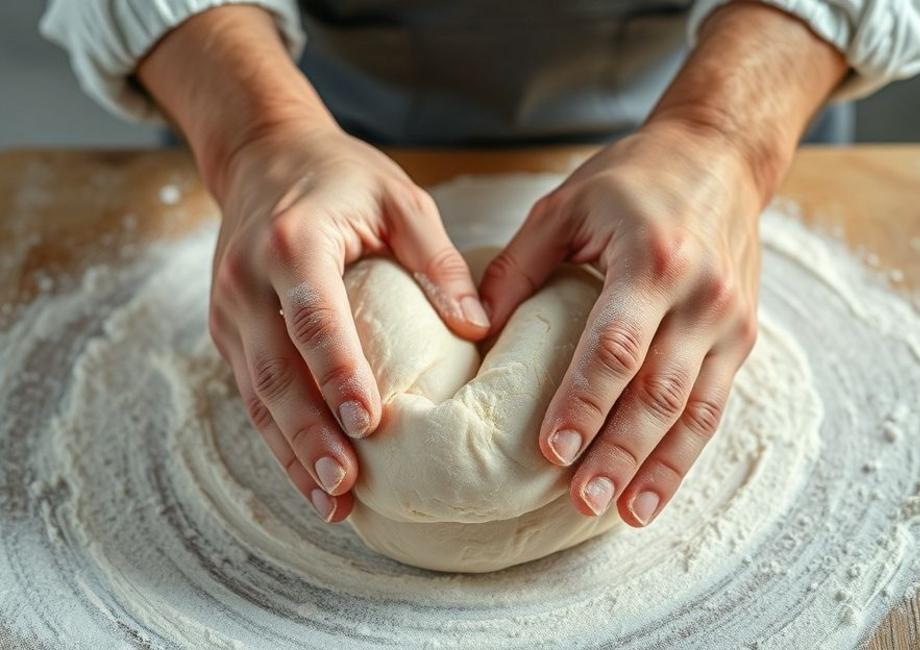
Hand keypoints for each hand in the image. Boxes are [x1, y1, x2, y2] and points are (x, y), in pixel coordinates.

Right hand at [207, 119, 488, 521]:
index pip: (313, 317)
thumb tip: (477, 325)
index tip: (368, 422)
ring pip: (258, 394)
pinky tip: (306, 474)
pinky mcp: (228, 330)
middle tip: (346, 484)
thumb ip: (437, 259)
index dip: (338, 372)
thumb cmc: (341, 177)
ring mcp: (229, 309)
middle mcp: (247, 280)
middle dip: (310, 434)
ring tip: (329, 500)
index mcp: (292, 242)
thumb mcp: (401, 198)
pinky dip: (278, 437)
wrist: (264, 154)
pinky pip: (252, 392)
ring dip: (291, 451)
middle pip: (277, 371)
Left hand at [480, 118, 761, 526]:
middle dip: (620, 452)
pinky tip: (660, 485)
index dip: (583, 402)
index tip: (551, 449)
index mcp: (652, 259)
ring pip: (694, 410)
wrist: (721, 157)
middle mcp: (699, 295)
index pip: (615, 346)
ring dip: (659, 467)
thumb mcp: (567, 203)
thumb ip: (519, 266)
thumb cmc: (635, 178)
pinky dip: (687, 451)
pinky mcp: (741, 335)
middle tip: (583, 500)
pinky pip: (715, 404)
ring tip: (626, 514)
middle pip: (659, 391)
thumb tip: (475, 328)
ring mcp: (728, 320)